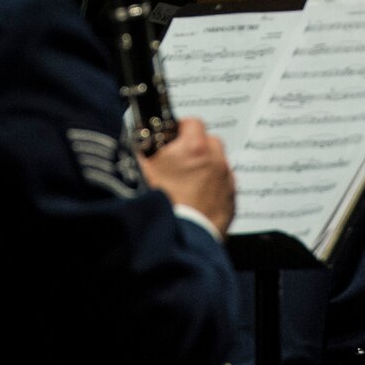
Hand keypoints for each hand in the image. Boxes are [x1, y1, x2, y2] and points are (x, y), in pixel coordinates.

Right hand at [139, 116, 235, 234]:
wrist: (179, 241)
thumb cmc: (159, 204)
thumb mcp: (138, 171)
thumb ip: (138, 150)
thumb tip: (134, 142)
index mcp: (194, 148)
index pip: (192, 123)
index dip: (179, 129)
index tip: (170, 139)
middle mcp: (216, 161)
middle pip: (209, 142)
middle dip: (196, 148)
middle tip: (178, 161)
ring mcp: (226, 183)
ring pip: (218, 165)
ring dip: (206, 169)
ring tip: (187, 184)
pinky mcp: (231, 203)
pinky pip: (223, 187)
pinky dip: (213, 189)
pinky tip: (196, 200)